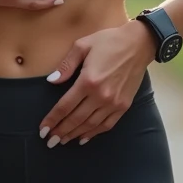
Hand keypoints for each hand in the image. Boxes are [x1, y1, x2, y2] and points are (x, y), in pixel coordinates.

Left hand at [38, 21, 156, 146]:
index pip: (65, 106)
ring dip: (75, 134)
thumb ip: (66, 65)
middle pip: (76, 119)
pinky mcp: (124, 105)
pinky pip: (107, 125)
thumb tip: (51, 81)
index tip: (42, 129)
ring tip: (63, 141)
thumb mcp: (82, 45)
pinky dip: (94, 133)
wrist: (139, 44)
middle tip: (49, 141)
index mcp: (88, 81)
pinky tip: (84, 138)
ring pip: (90, 125)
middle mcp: (100, 96)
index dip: (52, 119)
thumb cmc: (109, 41)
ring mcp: (113, 103)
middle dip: (60, 131)